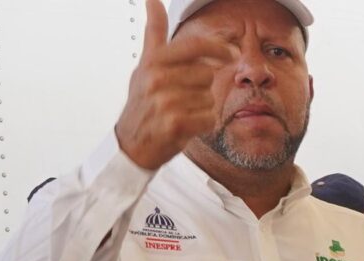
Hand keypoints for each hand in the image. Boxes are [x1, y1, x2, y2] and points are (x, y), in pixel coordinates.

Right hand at [114, 0, 233, 170]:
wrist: (131, 143)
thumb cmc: (142, 102)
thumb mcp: (145, 64)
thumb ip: (155, 33)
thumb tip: (153, 0)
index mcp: (153, 61)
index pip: (194, 45)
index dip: (218, 48)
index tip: (232, 53)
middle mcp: (157, 78)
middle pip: (207, 74)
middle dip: (202, 87)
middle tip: (182, 98)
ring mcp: (165, 101)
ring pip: (209, 98)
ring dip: (202, 108)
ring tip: (181, 113)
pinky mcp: (175, 123)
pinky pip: (209, 118)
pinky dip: (203, 125)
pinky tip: (186, 126)